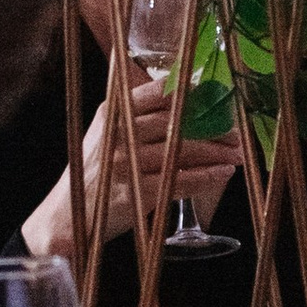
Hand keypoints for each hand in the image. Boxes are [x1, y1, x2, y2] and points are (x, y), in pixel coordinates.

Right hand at [24, 78, 241, 260]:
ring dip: (216, 152)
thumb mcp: (105, 136)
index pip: (155, 92)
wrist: (68, 215)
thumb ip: (135, 119)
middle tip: (236, 132)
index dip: (189, 91)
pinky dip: (206, 177)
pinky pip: (179, 180)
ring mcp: (126, 163)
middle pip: (175, 121)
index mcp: (112, 114)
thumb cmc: (95, 175)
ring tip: (238, 154)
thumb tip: (184, 107)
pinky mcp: (135, 193)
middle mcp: (118, 134)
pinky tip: (223, 173)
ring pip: (181, 151)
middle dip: (211, 126)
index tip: (215, 94)